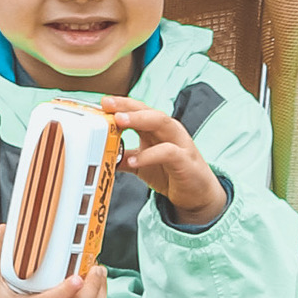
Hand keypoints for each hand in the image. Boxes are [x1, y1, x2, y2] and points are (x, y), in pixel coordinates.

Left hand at [100, 96, 225, 229]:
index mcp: (156, 129)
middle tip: (108, 104)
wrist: (198, 194)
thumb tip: (100, 154)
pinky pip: (168, 152)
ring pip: (162, 122)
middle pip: (148, 110)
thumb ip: (124, 157)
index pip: (138, 109)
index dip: (121, 104)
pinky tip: (134, 161)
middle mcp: (168, 131)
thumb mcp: (142, 164)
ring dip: (139, 119)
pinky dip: (149, 155)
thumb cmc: (170, 173)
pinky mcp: (186, 161)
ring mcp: (180, 143)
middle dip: (127, 106)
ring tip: (119, 121)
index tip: (101, 102)